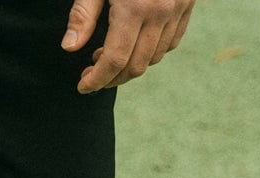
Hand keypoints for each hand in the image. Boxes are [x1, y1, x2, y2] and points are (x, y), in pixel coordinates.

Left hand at [62, 0, 193, 93]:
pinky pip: (172, 41)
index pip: (115, 61)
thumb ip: (83, 15)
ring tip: (108, 56)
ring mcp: (179, 8)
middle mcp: (161, 12)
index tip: (83, 86)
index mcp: (135, 8)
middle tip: (92, 74)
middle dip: (111, 78)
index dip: (97, 80)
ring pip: (155, 58)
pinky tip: (134, 44)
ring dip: (130, 66)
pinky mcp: (189, 3)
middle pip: (136, 66)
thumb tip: (70, 47)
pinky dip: (152, 52)